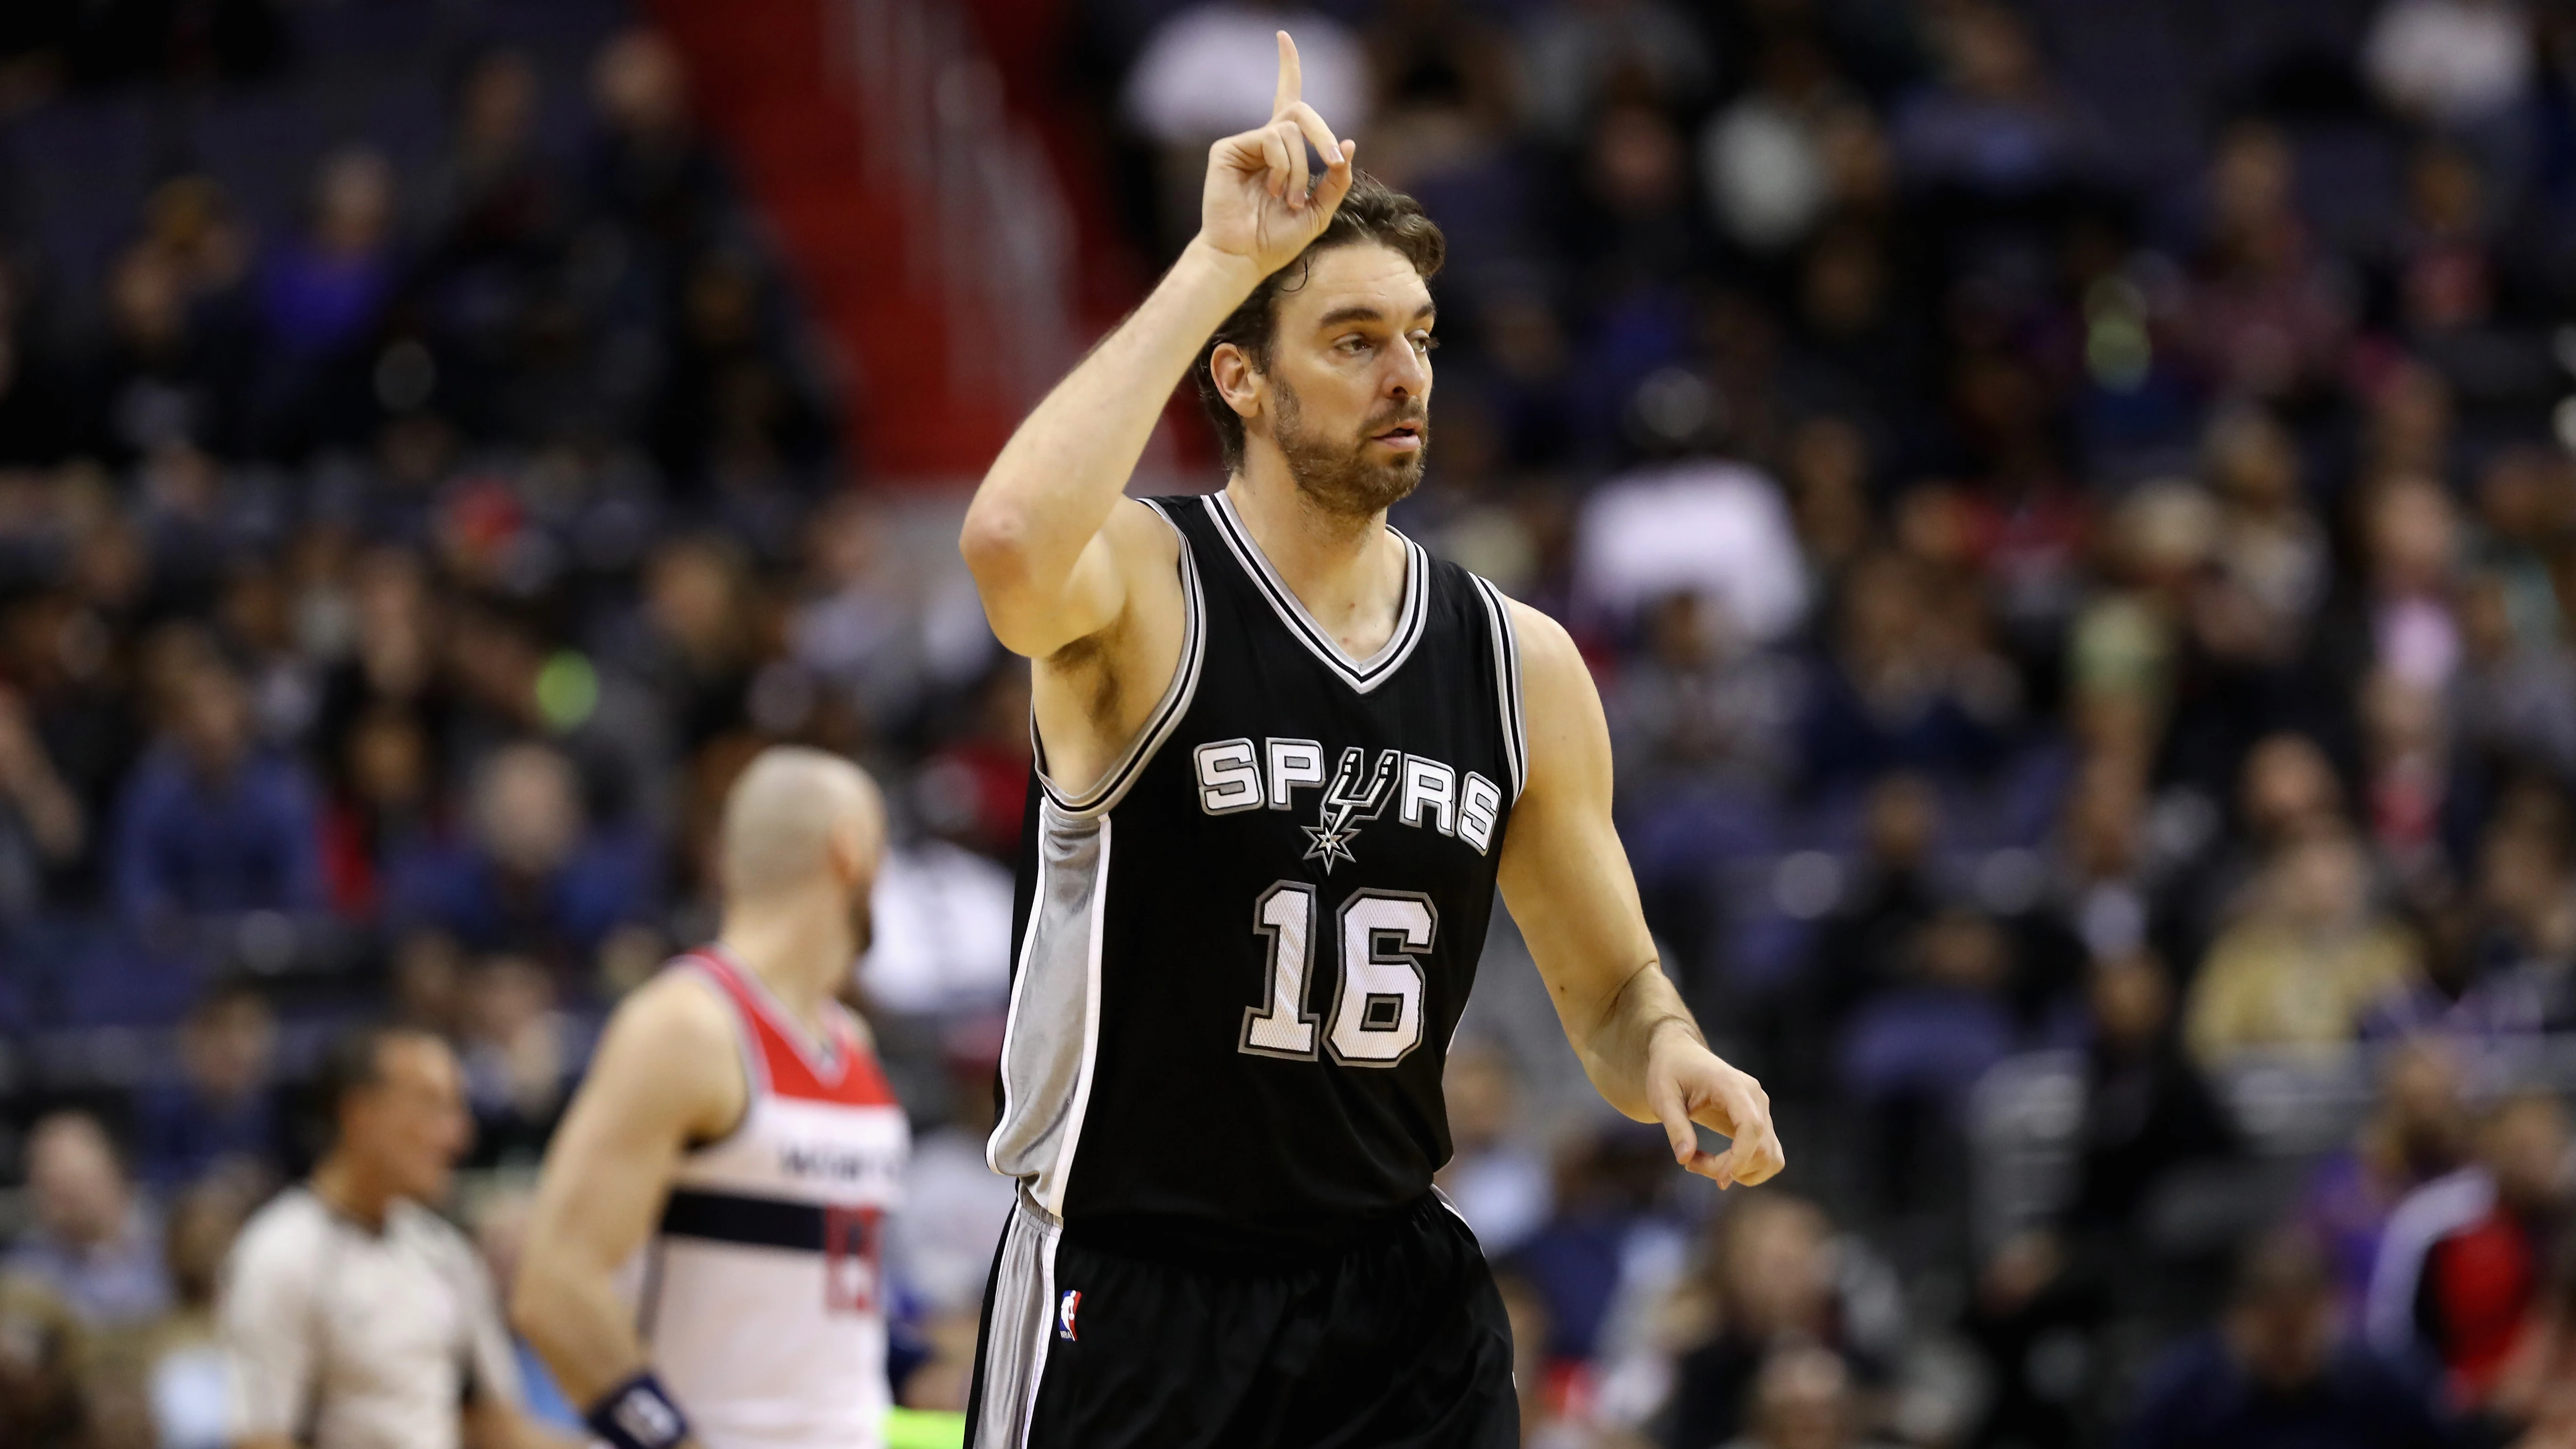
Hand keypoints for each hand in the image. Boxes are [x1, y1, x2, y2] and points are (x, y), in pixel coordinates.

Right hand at [1195, 32, 1356, 278]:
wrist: (1244, 257)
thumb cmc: (1277, 240)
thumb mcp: (1321, 209)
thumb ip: (1337, 179)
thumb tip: (1349, 144)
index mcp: (1283, 152)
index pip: (1287, 100)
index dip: (1287, 67)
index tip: (1283, 37)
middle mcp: (1264, 142)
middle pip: (1301, 112)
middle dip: (1323, 136)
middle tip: (1333, 163)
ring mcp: (1245, 144)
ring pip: (1290, 129)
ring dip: (1301, 167)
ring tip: (1291, 198)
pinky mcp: (1228, 149)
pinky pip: (1272, 138)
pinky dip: (1284, 166)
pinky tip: (1275, 191)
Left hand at [1645, 1029, 1784, 1188]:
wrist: (1680, 1055)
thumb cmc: (1669, 1072)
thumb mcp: (1662, 1097)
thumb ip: (1675, 1126)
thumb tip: (1684, 1159)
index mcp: (1732, 1086)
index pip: (1752, 1127)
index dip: (1740, 1158)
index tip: (1719, 1180)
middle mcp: (1755, 1097)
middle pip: (1762, 1147)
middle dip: (1730, 1168)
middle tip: (1691, 1163)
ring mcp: (1761, 1109)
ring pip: (1771, 1156)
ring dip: (1742, 1172)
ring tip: (1704, 1163)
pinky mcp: (1760, 1121)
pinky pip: (1768, 1154)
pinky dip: (1748, 1168)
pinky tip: (1720, 1162)